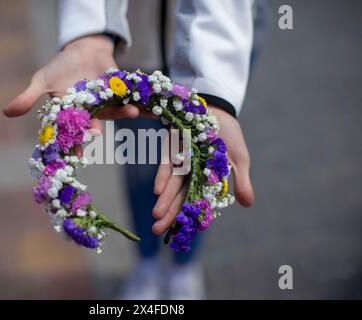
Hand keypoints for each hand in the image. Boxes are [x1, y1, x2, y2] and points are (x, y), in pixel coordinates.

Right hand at [3, 35, 141, 134]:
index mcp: (71, 113)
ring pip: (114, 111)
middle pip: (92, 123)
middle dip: (95, 128)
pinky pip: (130, 99)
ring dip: (123, 112)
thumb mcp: (42, 80)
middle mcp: (90, 113)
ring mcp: (106, 103)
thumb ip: (29, 97)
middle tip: (95, 132)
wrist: (83, 50)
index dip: (70, 142)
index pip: (68, 131)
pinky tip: (151, 108)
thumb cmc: (60, 68)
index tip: (71, 154)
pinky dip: (141, 103)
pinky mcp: (119, 92)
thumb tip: (6, 112)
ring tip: (131, 112)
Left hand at [151, 107, 254, 234]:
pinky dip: (163, 175)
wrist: (218, 108)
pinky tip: (158, 190)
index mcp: (207, 179)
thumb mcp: (239, 159)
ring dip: (164, 200)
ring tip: (156, 216)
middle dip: (170, 214)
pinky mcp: (173, 147)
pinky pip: (168, 163)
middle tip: (157, 231)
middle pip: (180, 197)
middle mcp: (191, 173)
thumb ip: (241, 180)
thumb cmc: (229, 135)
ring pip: (172, 184)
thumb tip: (248, 204)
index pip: (198, 202)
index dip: (190, 217)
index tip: (182, 234)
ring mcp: (181, 161)